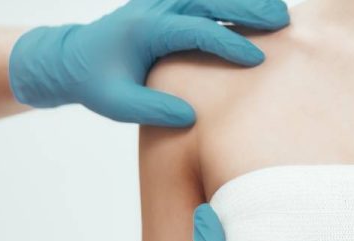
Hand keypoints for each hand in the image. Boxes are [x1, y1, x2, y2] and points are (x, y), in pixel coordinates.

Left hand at [7, 0, 289, 125]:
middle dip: (248, 8)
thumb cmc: (96, 82)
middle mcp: (157, 8)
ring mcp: (164, 3)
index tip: (257, 59)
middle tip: (281, 21)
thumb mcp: (116, 104)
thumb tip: (190, 116)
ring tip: (281, 13)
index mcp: (146, 29)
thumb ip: (152, 109)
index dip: (228, 43)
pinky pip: (208, 0)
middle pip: (209, 0)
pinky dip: (235, 3)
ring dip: (247, 1)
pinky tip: (261, 11)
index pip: (195, 30)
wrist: (72, 57)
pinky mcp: (171, 6)